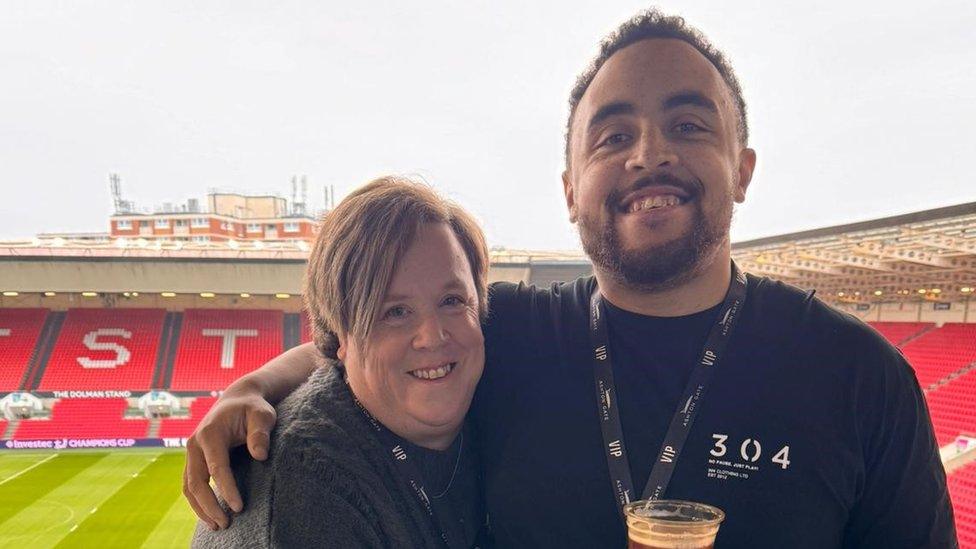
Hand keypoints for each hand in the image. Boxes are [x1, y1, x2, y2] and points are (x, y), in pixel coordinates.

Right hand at [182, 386, 276, 528]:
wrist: (238, 399)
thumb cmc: (253, 408)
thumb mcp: (263, 414)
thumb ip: (261, 432)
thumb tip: (260, 455)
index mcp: (210, 433)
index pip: (217, 467)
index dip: (227, 489)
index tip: (239, 507)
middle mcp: (195, 444)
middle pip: (196, 482)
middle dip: (209, 506)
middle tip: (226, 524)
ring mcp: (191, 453)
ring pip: (189, 486)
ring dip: (200, 508)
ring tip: (218, 526)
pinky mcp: (194, 459)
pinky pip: (190, 484)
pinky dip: (198, 501)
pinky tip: (210, 515)